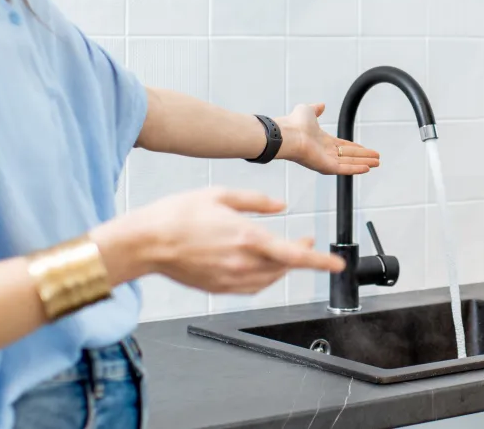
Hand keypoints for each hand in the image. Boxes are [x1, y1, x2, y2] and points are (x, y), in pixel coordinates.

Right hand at [105, 188, 343, 293]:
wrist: (146, 242)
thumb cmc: (177, 215)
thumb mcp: (220, 195)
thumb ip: (256, 201)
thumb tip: (280, 206)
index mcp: (246, 237)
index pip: (294, 254)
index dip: (319, 261)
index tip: (337, 264)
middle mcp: (241, 262)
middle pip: (285, 268)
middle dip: (301, 256)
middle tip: (306, 241)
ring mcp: (230, 279)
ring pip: (270, 280)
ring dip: (283, 267)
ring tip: (285, 251)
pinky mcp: (218, 288)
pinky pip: (251, 288)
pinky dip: (264, 278)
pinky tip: (262, 267)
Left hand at [275, 103, 382, 175]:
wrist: (287, 134)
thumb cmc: (294, 123)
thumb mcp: (307, 110)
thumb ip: (315, 109)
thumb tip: (321, 105)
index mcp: (322, 141)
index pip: (343, 146)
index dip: (356, 147)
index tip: (367, 149)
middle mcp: (325, 152)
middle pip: (350, 155)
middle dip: (364, 156)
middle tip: (377, 158)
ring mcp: (326, 161)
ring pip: (350, 162)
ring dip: (364, 162)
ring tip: (378, 163)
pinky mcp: (326, 167)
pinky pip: (344, 169)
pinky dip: (356, 169)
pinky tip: (367, 168)